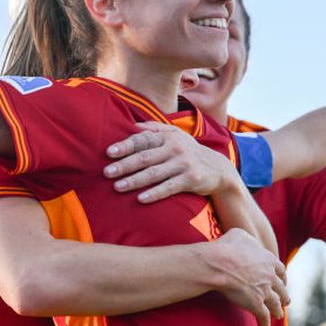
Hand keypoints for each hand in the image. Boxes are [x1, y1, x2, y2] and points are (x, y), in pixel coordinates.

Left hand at [103, 122, 237, 202]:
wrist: (218, 169)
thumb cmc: (188, 152)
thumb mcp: (175, 135)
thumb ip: (154, 129)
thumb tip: (133, 126)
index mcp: (167, 137)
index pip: (143, 140)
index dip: (125, 146)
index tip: (109, 152)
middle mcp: (175, 148)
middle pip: (145, 157)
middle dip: (124, 165)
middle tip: (107, 172)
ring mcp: (184, 164)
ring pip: (154, 173)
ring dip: (134, 180)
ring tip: (118, 187)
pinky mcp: (191, 179)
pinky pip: (169, 187)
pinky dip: (154, 193)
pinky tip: (140, 199)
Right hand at [208, 229, 288, 325]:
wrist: (219, 263)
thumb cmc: (226, 247)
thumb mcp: (240, 235)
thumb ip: (249, 240)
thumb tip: (248, 242)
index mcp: (269, 260)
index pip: (281, 270)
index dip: (282, 278)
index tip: (283, 282)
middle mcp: (270, 276)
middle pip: (281, 289)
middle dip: (284, 296)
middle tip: (285, 301)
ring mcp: (264, 291)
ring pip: (275, 304)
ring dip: (277, 310)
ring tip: (278, 315)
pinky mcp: (256, 303)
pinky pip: (263, 314)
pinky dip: (265, 320)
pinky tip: (265, 325)